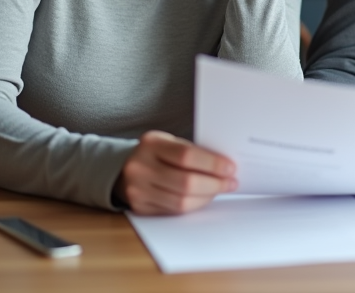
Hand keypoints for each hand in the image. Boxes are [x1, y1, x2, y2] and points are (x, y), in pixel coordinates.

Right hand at [114, 130, 236, 214]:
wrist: (123, 169)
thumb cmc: (156, 154)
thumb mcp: (170, 142)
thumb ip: (192, 152)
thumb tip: (224, 166)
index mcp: (151, 144)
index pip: (186, 156)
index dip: (212, 164)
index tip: (230, 168)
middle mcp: (140, 167)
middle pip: (185, 183)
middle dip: (214, 184)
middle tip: (230, 182)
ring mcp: (138, 190)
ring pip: (181, 202)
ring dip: (206, 197)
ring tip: (219, 190)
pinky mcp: (140, 208)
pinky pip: (174, 211)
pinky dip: (194, 205)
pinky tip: (203, 197)